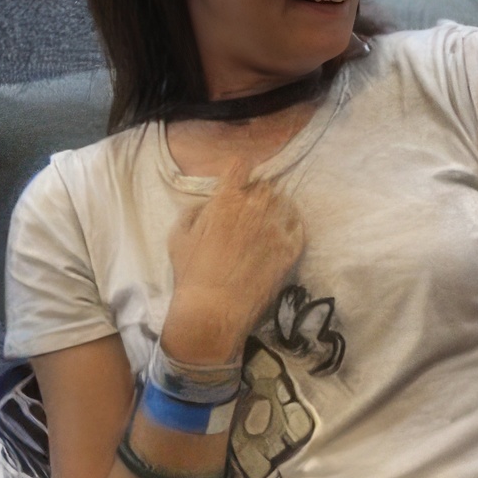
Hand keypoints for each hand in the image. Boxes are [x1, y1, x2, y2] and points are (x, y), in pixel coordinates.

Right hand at [164, 158, 304, 363]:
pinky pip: (298, 227)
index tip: (240, 177)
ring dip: (276, 208)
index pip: (240, 166)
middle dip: (259, 192)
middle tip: (253, 207)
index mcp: (225, 201)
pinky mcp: (289, 251)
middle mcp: (253, 209)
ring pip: (284, 203)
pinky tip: (284, 232)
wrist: (214, 311)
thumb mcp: (178, 237)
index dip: (240, 170)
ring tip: (269, 221)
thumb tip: (206, 205)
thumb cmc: (191, 275)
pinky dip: (293, 225)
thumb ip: (193, 213)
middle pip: (265, 186)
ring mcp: (275, 230)